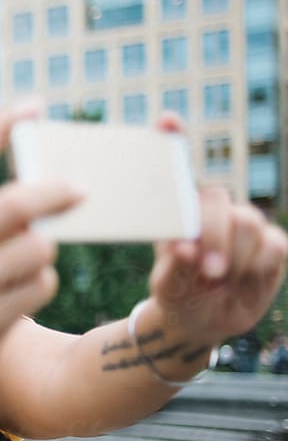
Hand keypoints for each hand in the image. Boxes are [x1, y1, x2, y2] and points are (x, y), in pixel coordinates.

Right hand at [0, 102, 82, 375]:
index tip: (33, 106)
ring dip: (43, 251)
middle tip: (80, 190)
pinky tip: (16, 292)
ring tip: (24, 261)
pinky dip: (39, 283)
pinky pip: (42, 285)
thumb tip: (37, 182)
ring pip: (40, 248)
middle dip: (57, 193)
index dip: (3, 125)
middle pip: (18, 204)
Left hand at [148, 114, 287, 344]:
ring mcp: (246, 224)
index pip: (179, 169)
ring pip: (248, 221)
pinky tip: (241, 280)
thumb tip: (186, 248)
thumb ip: (174, 267)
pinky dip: (255, 267)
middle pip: (218, 200)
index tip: (167, 120)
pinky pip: (272, 246)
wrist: (202, 320)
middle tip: (206, 270)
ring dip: (233, 257)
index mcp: (180, 213)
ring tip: (217, 280)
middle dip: (211, 235)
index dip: (174, 140)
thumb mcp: (168, 285)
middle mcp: (214, 211)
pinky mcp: (273, 245)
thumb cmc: (177, 295)